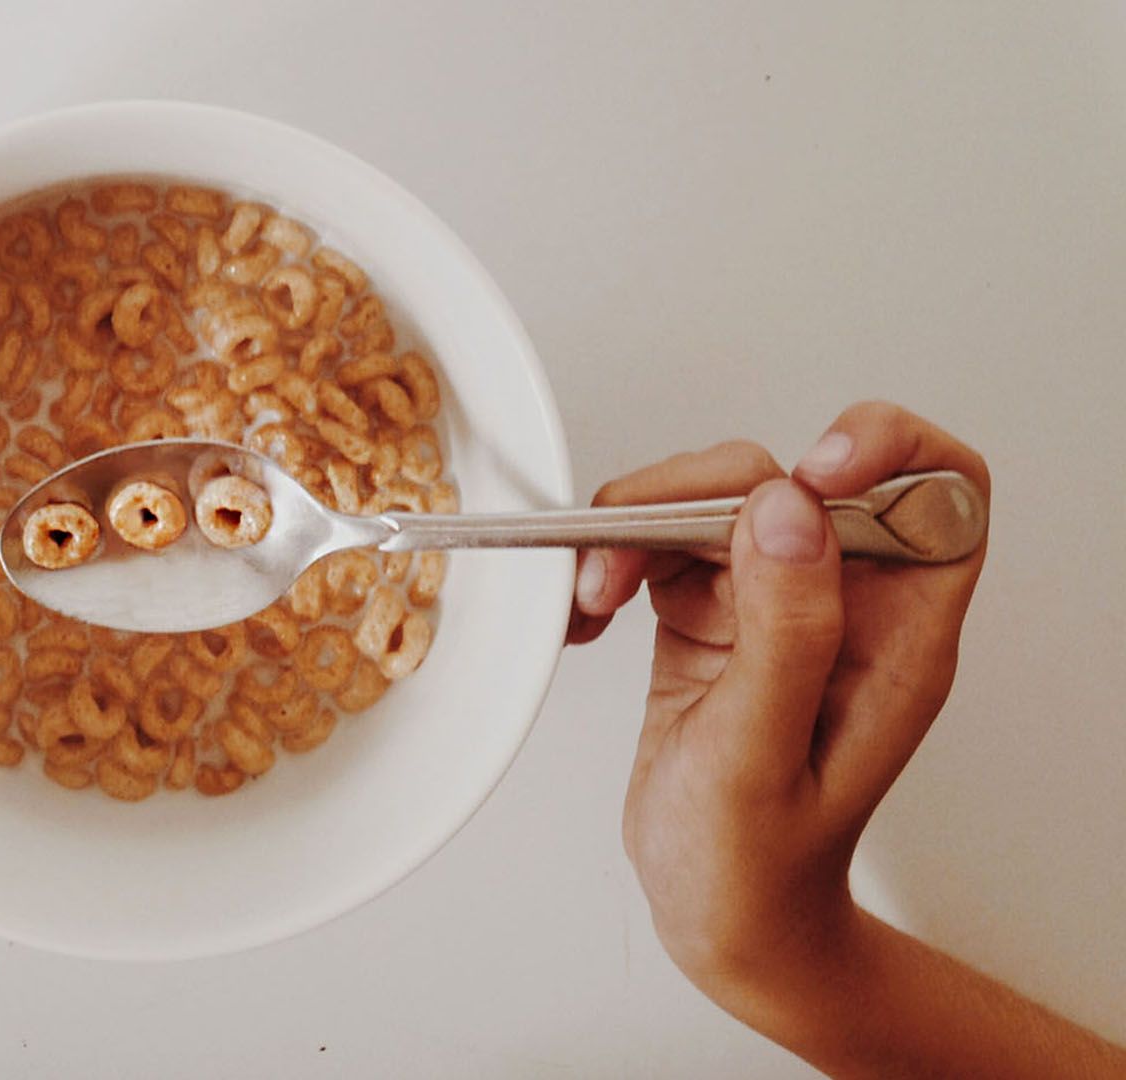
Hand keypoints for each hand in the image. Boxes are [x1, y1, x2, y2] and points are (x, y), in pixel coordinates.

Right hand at [568, 402, 990, 1004]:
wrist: (716, 913)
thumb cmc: (755, 863)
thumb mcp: (763, 756)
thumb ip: (785, 630)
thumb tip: (787, 506)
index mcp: (897, 634)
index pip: (936, 491)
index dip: (882, 450)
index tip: (806, 470)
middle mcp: (843, 604)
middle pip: (792, 478)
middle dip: (703, 495)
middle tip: (633, 552)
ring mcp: (773, 604)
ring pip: (714, 501)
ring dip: (638, 527)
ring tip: (591, 598)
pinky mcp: (710, 613)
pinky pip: (660, 545)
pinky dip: (609, 561)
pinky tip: (584, 614)